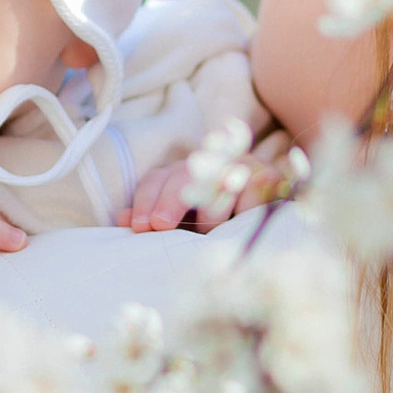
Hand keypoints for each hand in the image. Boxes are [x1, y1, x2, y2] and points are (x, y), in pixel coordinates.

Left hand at [119, 155, 289, 233]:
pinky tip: (242, 219)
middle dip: (170, 200)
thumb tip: (124, 221)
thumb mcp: (183, 224)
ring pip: (218, 181)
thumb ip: (155, 220)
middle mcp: (206, 164)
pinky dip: (246, 206)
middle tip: (160, 225)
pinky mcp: (268, 176)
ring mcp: (238, 166)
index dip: (146, 201)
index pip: (156, 180)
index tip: (140, 227)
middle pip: (184, 175)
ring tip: (205, 229)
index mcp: (181, 174)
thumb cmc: (213, 223)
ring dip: (211, 207)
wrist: (267, 211)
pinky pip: (253, 188)